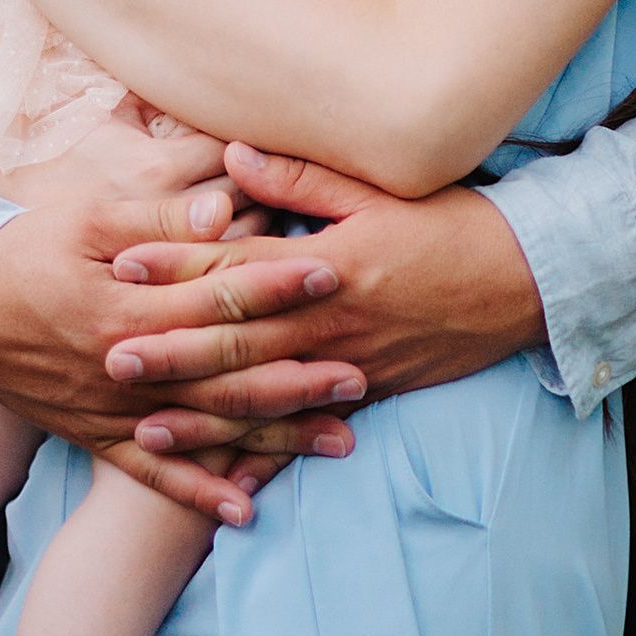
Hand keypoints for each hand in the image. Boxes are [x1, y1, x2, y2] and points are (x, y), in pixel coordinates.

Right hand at [0, 195, 364, 526]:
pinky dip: (199, 493)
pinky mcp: (95, 437)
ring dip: (275, 436)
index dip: (275, 283)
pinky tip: (246, 510)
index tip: (333, 273)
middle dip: (298, 371)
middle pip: (226, 370)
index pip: (215, 294)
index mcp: (124, 303)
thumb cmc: (24, 248)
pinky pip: (154, 474)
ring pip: (206, 427)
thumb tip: (227, 209)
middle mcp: (123, 365)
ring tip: (341, 439)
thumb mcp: (87, 219)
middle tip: (364, 372)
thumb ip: (161, 223)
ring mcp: (111, 410)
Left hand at [100, 157, 548, 461]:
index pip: (237, 263)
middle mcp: (331, 318)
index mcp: (327, 261)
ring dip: (204, 412)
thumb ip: (303, 177)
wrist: (528, 282)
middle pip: (237, 337)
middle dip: (170, 350)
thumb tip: (235, 158)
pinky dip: (269, 456)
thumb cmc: (453, 223)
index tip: (121, 267)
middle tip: (108, 357)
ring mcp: (350, 363)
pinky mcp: (370, 392)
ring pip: (264, 394)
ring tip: (147, 425)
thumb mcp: (380, 189)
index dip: (176, 264)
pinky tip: (231, 478)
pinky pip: (308, 429)